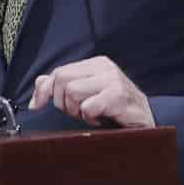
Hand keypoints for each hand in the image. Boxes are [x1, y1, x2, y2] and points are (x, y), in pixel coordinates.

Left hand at [28, 56, 153, 127]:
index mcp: (95, 63)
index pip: (58, 72)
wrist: (146, 121)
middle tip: (79, 112)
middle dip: (63, 103)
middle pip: (61, 80)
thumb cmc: (115, 108)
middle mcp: (104, 67)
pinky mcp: (118, 95)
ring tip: (92, 114)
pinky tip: (102, 118)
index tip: (37, 106)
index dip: (45, 91)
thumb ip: (62, 86)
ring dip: (77, 111)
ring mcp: (112, 80)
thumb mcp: (87, 94)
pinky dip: (90, 118)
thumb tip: (39, 89)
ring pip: (71, 92)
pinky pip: (87, 107)